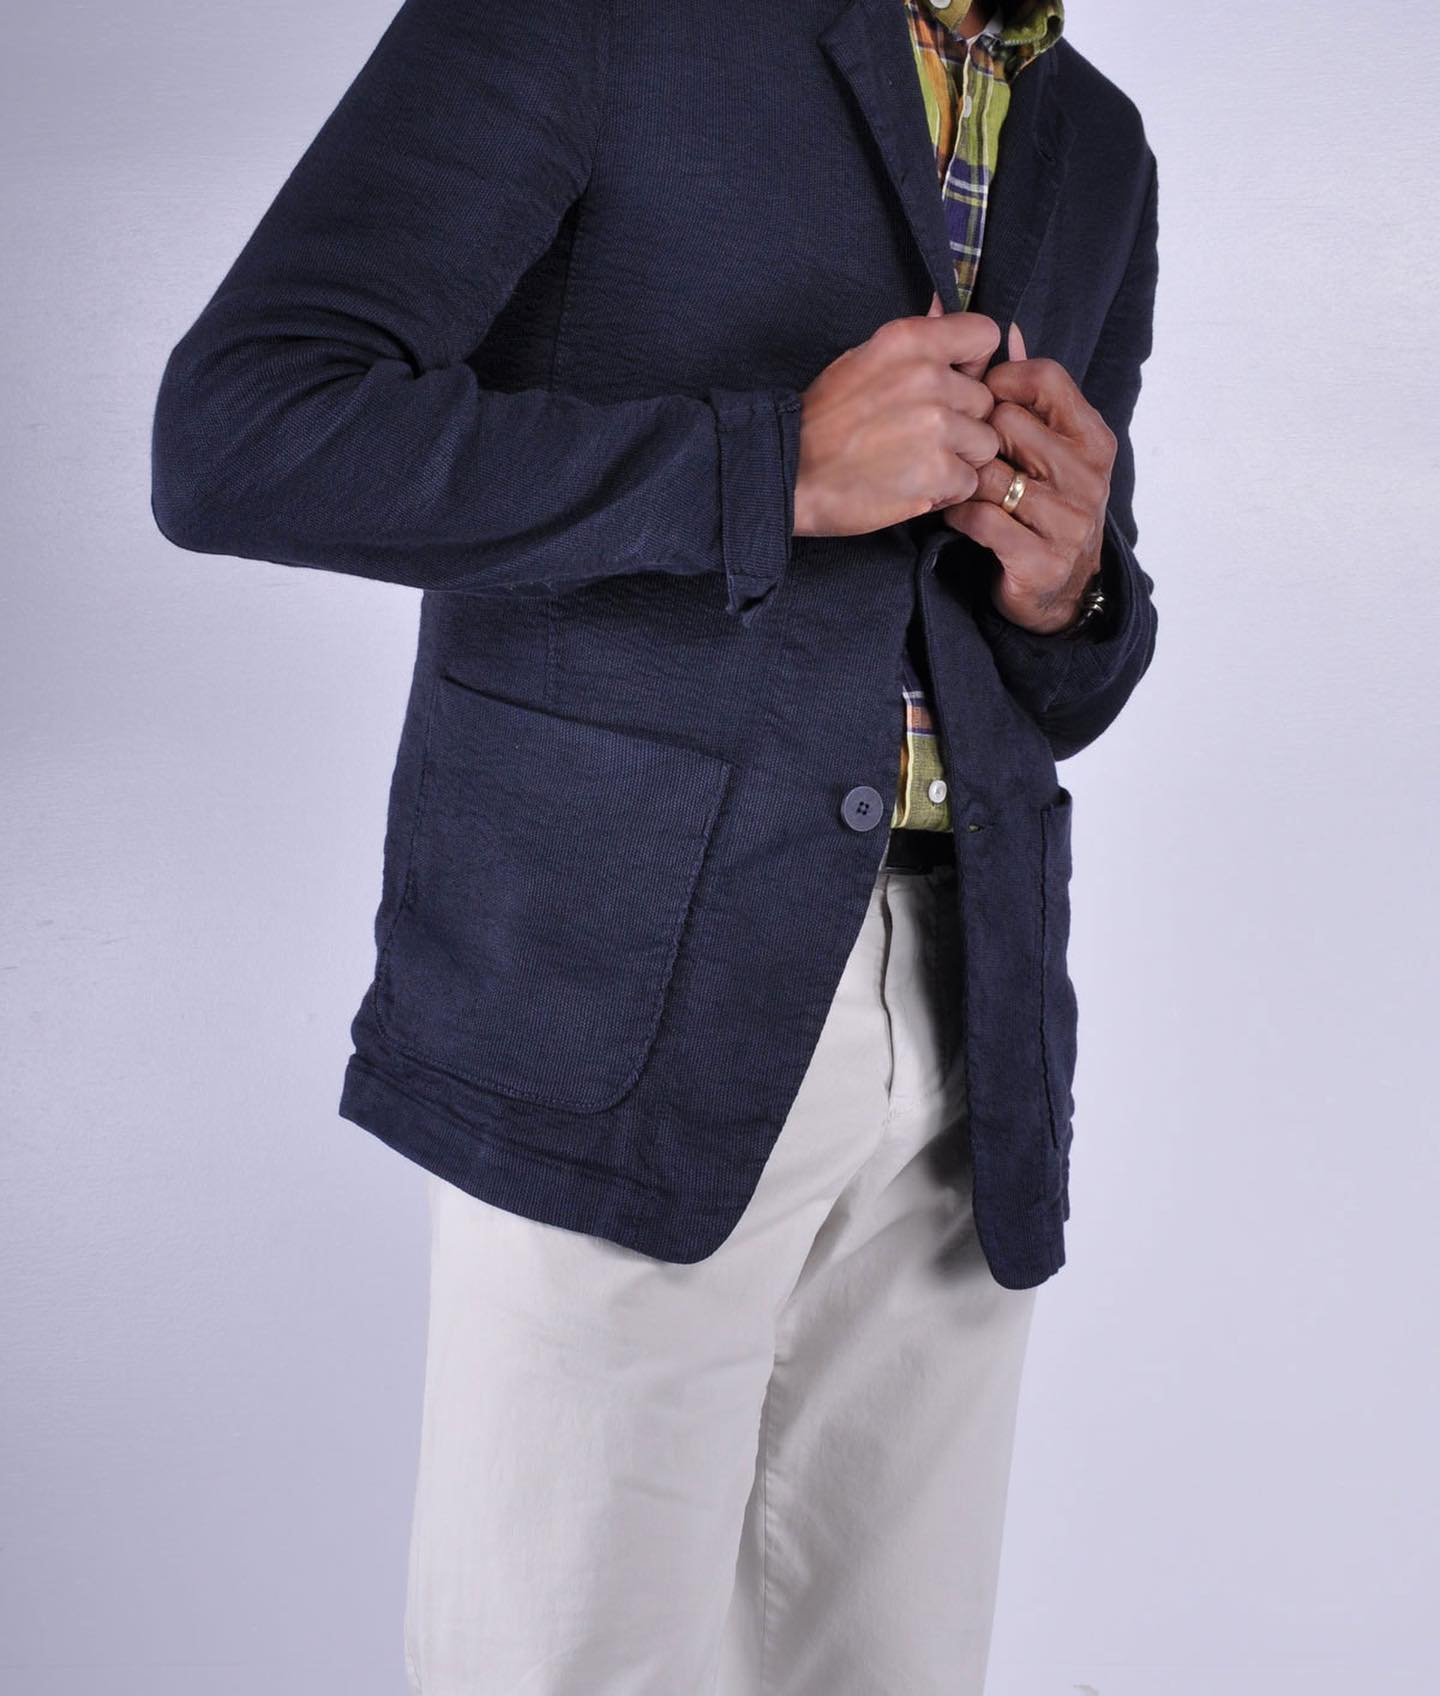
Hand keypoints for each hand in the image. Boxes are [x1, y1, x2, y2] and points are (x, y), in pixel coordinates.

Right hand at [792, 293, 1001, 536]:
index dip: (976, 364)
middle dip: (962, 423)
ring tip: (918, 465)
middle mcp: (928, 378)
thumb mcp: (862, 359)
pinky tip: (914, 487)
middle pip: (984, 401)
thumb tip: (941, 304)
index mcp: (910, 341)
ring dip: (958, 460)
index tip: (957, 383)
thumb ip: (913, 342)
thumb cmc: (822, 420)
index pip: (984, 335)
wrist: (789, 473)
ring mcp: (936, 426)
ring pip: (983, 444)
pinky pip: (968, 482)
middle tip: (921, 438)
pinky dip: (946, 492)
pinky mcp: (937, 472)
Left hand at [940, 322, 1115, 634]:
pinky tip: (955, 516)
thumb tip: (1006, 330)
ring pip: (989, 473)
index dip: (1000, 381)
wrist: (1060, 593)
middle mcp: (1088, 475)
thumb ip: (1030, 392)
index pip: (1045, 378)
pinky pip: (981, 519)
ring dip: (962, 480)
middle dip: (975, 437)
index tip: (980, 400)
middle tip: (962, 454)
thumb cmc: (1044, 508)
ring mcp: (1069, 520)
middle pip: (1008, 424)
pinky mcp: (1041, 559)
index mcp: (1093, 438)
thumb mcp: (1049, 448)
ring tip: (956, 485)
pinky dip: (958, 516)